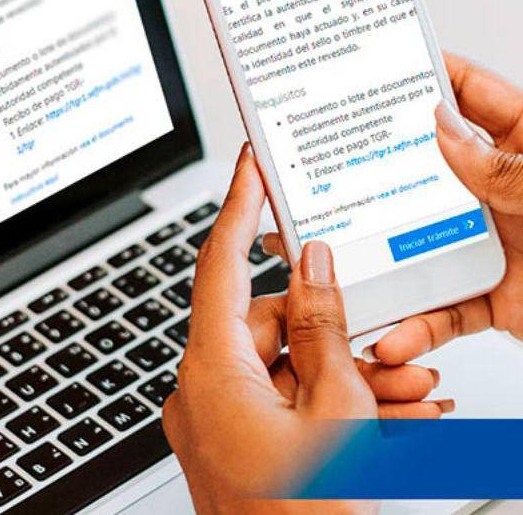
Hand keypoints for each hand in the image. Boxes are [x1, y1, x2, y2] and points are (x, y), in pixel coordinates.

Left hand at [163, 146, 445, 514]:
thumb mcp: (335, 410)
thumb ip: (324, 328)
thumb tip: (313, 266)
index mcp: (210, 373)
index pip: (220, 266)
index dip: (239, 209)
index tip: (251, 166)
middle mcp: (201, 394)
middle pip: (271, 327)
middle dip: (339, 334)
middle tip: (397, 350)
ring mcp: (216, 424)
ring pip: (287, 371)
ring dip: (350, 377)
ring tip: (412, 395)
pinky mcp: (235, 447)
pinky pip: (281, 406)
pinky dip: (330, 405)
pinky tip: (390, 416)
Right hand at [264, 54, 522, 365]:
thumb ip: (505, 164)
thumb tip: (443, 129)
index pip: (474, 96)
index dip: (428, 76)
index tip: (377, 64)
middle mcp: (506, 192)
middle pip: (425, 173)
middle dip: (374, 180)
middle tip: (327, 174)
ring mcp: (497, 246)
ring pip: (419, 247)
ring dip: (383, 268)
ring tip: (347, 275)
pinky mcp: (494, 301)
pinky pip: (442, 311)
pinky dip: (416, 328)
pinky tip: (397, 333)